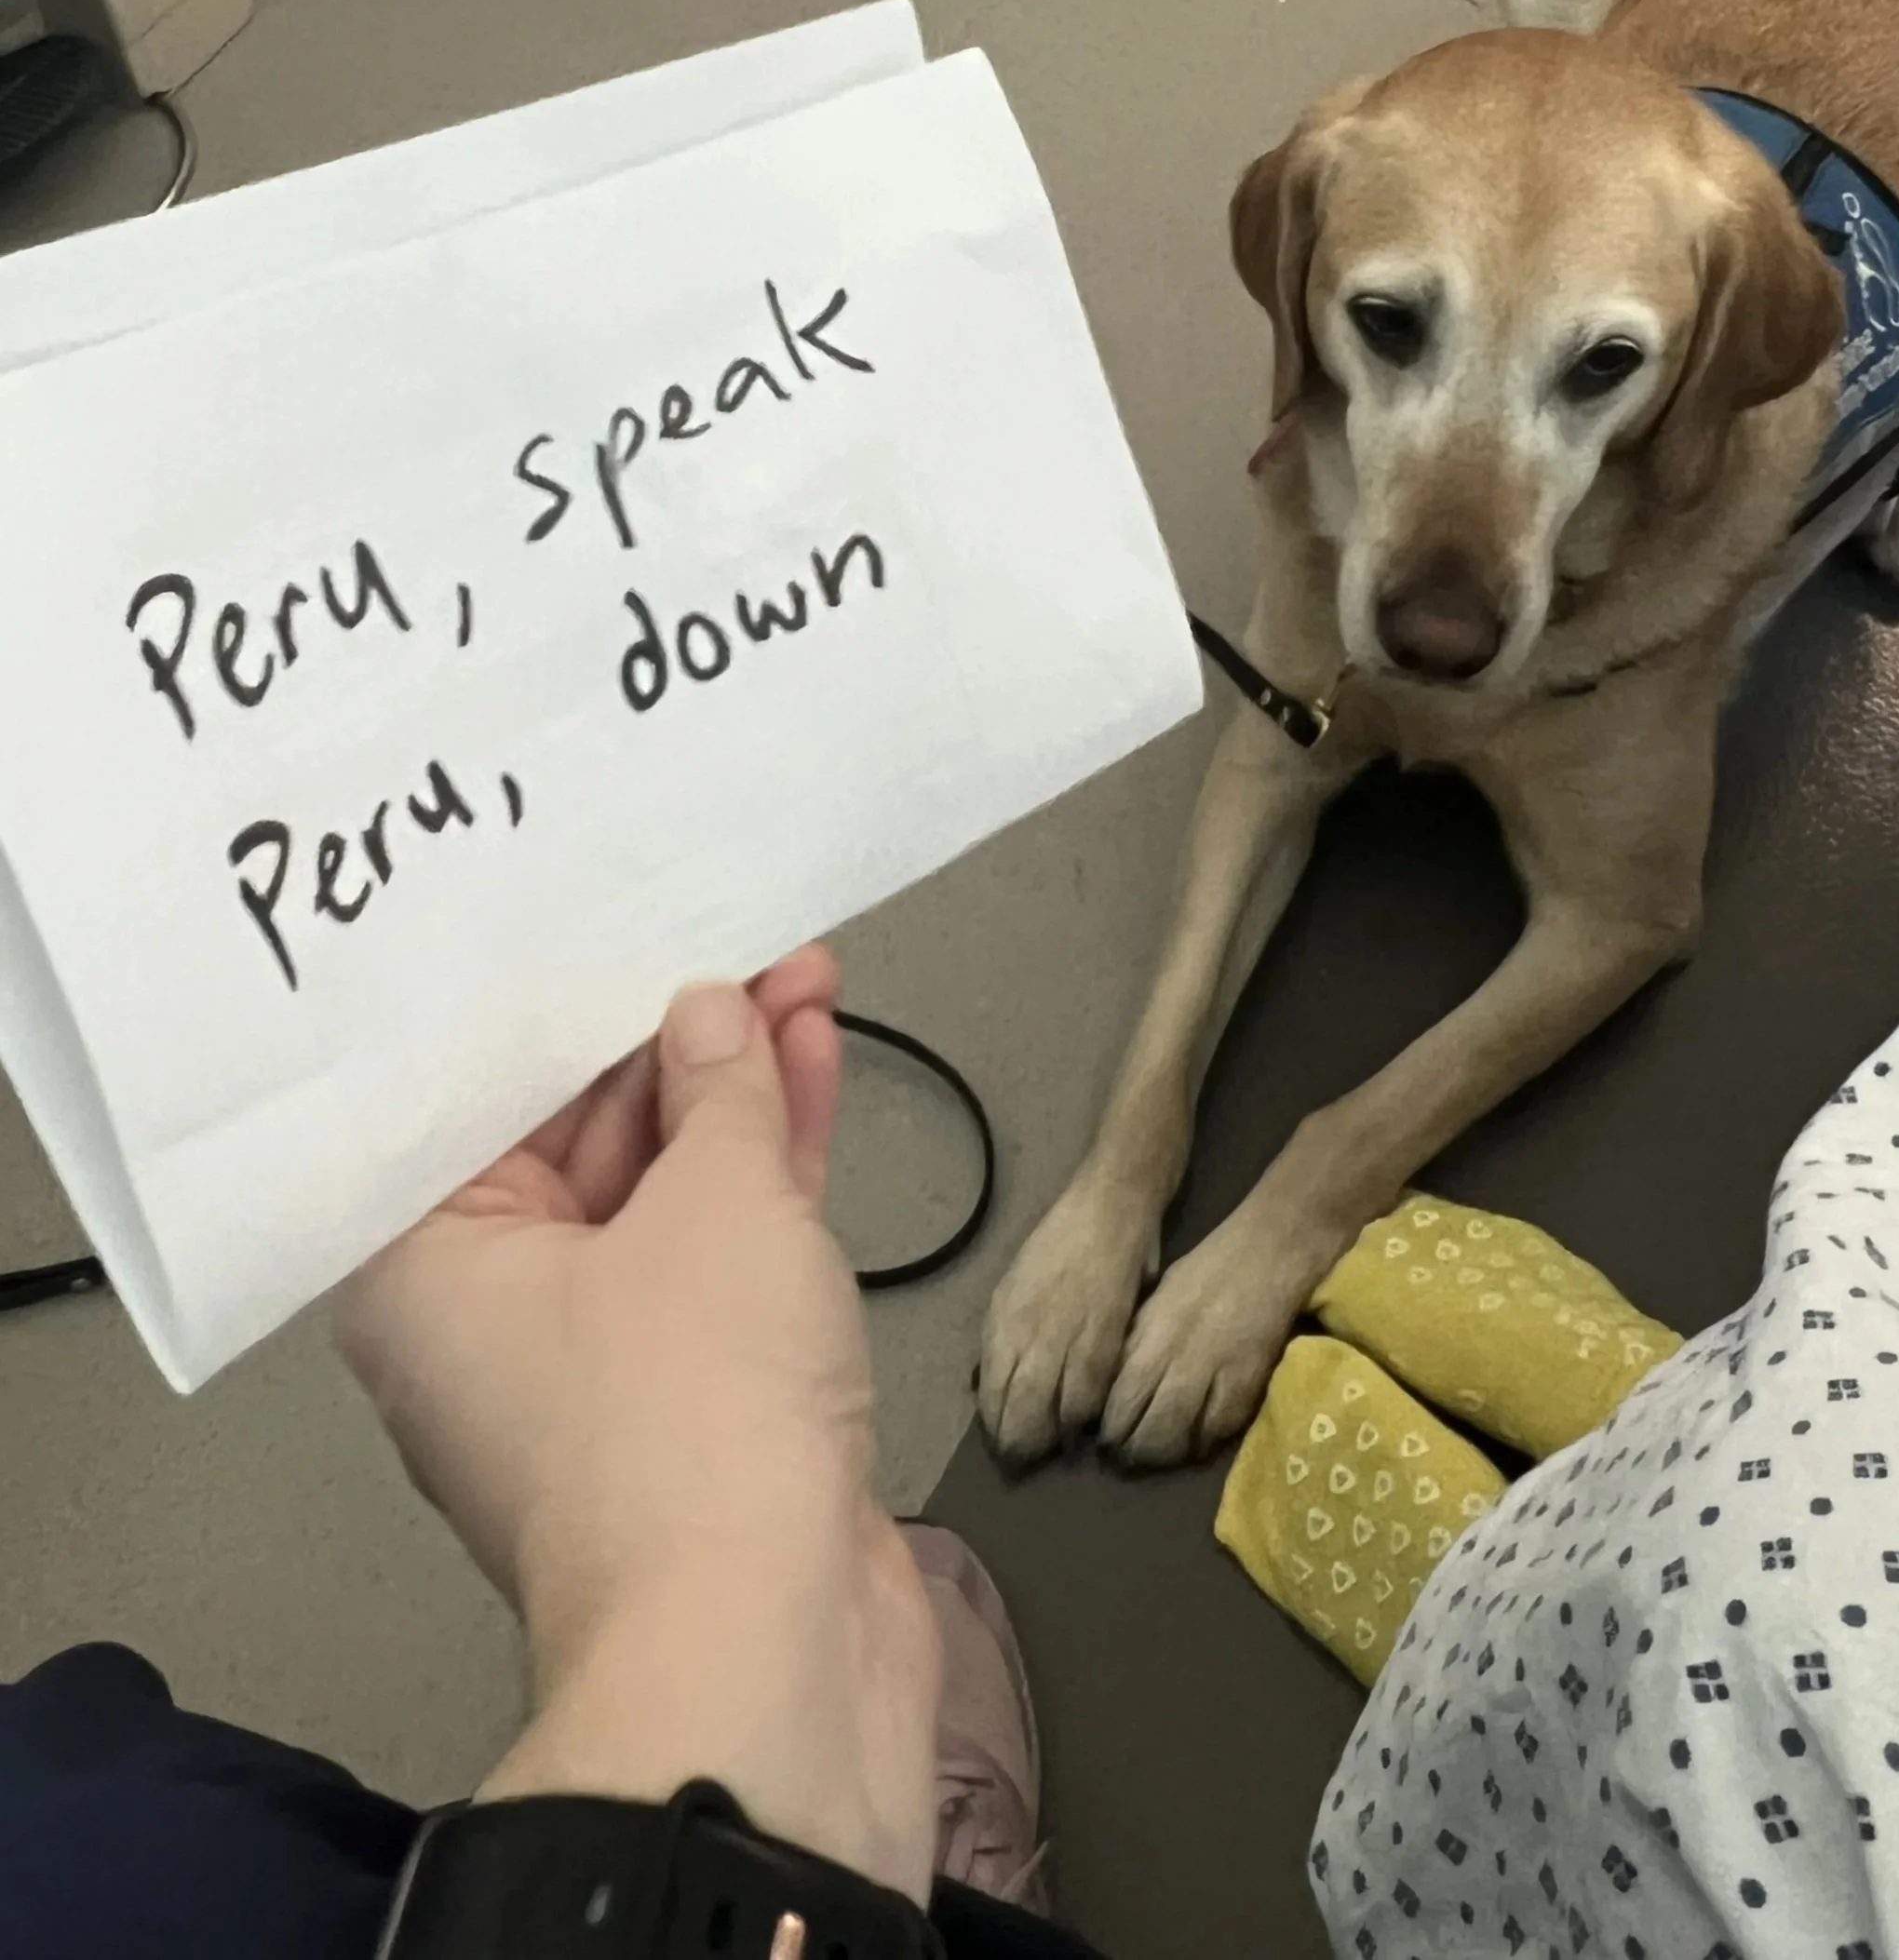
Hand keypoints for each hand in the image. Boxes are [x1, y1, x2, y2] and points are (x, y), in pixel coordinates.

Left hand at [336, 950, 938, 1902]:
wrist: (768, 1647)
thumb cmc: (693, 1423)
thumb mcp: (717, 1203)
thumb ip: (719, 1086)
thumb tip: (711, 1014)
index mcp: (421, 1269)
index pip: (481, 1095)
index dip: (563, 998)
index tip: (617, 914)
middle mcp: (484, 1318)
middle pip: (574, 1137)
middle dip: (669, 1037)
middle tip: (739, 937)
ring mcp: (592, 1368)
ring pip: (658, 1193)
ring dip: (732, 1091)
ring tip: (803, 976)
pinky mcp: (688, 1404)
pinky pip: (713, 1256)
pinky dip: (763, 1172)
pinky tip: (812, 1069)